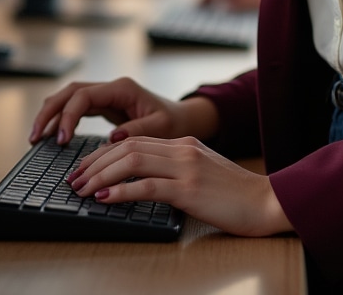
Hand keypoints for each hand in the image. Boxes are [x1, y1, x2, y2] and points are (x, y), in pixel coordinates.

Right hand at [28, 77, 218, 145]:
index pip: (83, 96)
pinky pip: (76, 107)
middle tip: (34, 137)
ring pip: (69, 97)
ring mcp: (107, 95)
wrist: (183, 119)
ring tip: (36, 138)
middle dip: (49, 112)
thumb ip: (137, 130)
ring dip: (51, 114)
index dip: (67, 116)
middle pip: (70, 91)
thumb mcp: (160, 128)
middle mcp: (111, 88)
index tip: (60, 140)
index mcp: (122, 89)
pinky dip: (61, 118)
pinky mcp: (105, 106)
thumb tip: (112, 138)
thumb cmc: (173, 123)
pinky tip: (51, 135)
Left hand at [67, 134, 292, 237]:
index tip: (86, 169)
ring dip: (101, 175)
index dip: (104, 154)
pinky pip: (147, 186)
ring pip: (132, 161)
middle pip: (128, 147)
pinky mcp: (189, 188)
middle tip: (74, 179)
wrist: (267, 202)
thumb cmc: (236, 196)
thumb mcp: (203, 173)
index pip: (135, 141)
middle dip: (95, 162)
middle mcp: (182, 149)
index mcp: (184, 143)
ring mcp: (186, 166)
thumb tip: (143, 182)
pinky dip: (121, 191)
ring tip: (83, 189)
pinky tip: (105, 197)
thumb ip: (177, 170)